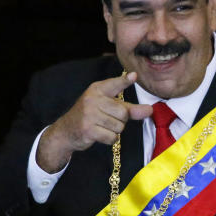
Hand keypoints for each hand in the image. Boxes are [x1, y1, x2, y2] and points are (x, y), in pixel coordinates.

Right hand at [36, 72, 152, 171]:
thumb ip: (128, 108)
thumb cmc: (91, 117)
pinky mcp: (88, 129)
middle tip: (107, 120)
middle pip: (124, 112)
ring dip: (114, 131)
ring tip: (101, 127)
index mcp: (97, 90)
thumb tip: (149, 110)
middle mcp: (92, 99)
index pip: (114, 84)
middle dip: (121, 120)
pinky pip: (112, 137)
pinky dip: (110, 139)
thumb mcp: (107, 107)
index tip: (134, 76)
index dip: (124, 81)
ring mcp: (89, 114)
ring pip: (119, 126)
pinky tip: (99, 135)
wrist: (66, 131)